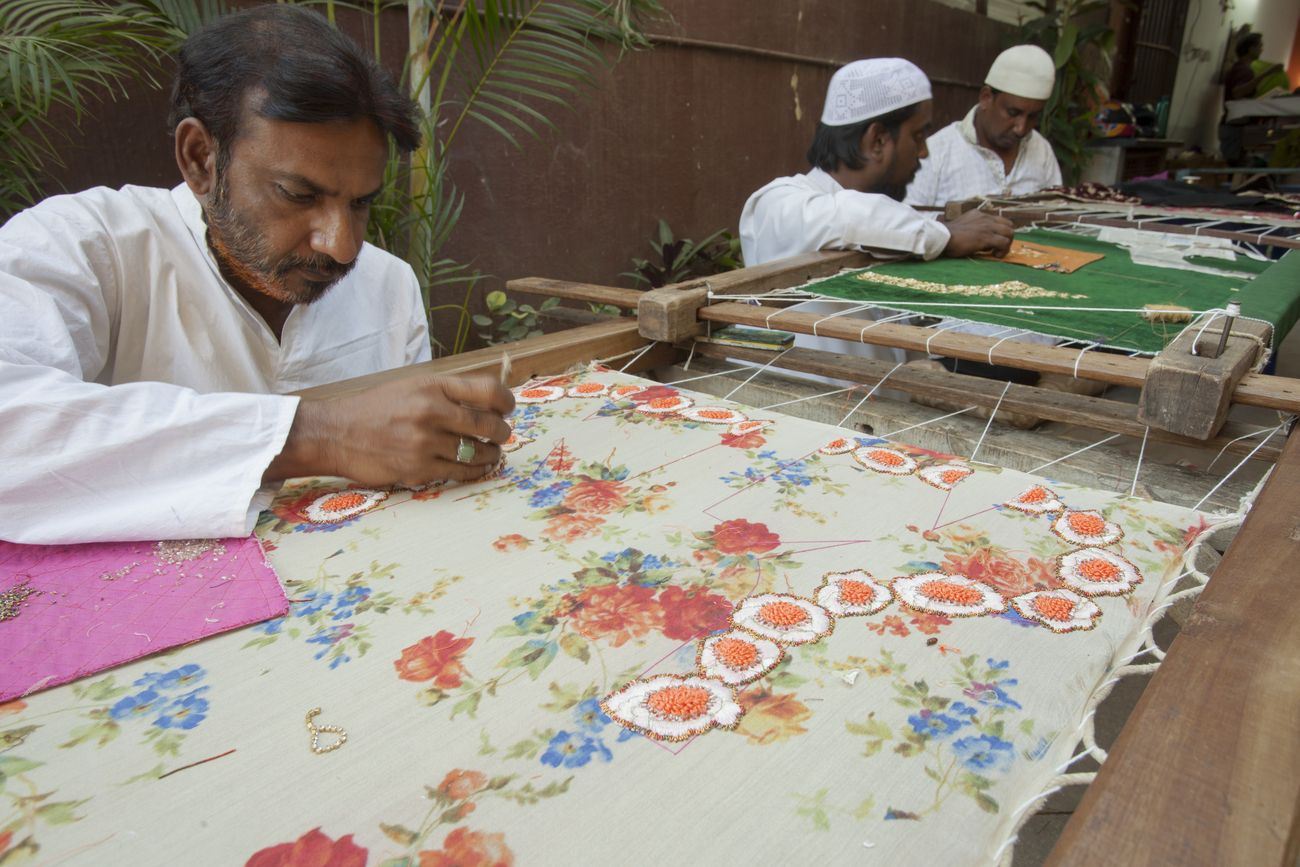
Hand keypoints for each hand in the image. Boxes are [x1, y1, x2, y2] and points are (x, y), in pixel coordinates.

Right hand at [267, 374, 515, 486]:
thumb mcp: (412, 386)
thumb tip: (488, 403)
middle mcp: (431, 412)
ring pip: (477, 452)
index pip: (488, 391)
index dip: (506, 402)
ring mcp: (425, 443)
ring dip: (491, 454)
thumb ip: (447, 393)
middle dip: (502, 432)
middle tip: (501, 434)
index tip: (508, 409)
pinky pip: (460, 473)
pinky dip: (474, 471)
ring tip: (491, 452)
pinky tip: (477, 467)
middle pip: (489, 425)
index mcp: (433, 386)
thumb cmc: (375, 408)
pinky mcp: (418, 469)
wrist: (335, 433)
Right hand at [940, 209, 1013, 257]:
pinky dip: (1003, 251)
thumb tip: (979, 239)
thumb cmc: (947, 236)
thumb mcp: (962, 226)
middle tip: (998, 248)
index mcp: (979, 214)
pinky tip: (995, 255)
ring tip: (997, 253)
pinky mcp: (986, 237)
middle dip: (1007, 238)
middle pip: (1009, 225)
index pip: (1000, 220)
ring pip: (1010, 233)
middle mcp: (986, 218)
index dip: (1001, 232)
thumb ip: (972, 228)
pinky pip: (1004, 243)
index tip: (994, 241)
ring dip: (1006, 244)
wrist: (941, 237)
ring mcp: (987, 227)